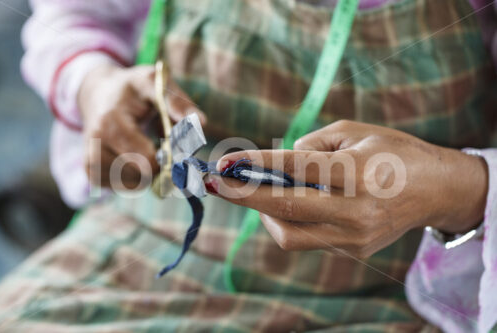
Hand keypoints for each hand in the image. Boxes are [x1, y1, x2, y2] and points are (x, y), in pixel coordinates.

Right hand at [78, 64, 205, 189]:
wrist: (96, 93)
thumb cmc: (131, 89)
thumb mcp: (154, 83)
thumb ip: (177, 101)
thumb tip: (202, 121)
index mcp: (110, 123)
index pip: (147, 160)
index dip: (167, 157)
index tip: (171, 143)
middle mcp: (95, 146)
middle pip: (142, 176)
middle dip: (158, 165)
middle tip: (158, 145)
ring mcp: (90, 162)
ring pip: (133, 185)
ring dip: (146, 171)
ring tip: (141, 147)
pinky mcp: (91, 174)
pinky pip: (123, 187)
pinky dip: (134, 176)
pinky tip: (130, 156)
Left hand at [206, 120, 487, 257]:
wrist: (436, 189)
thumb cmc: (393, 151)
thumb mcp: (355, 132)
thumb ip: (311, 146)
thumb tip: (277, 163)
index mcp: (357, 171)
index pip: (295, 169)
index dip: (255, 166)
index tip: (225, 164)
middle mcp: (355, 209)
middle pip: (284, 209)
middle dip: (244, 197)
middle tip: (218, 185)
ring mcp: (354, 235)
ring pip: (289, 235)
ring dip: (264, 214)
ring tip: (259, 193)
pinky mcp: (355, 250)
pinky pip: (307, 239)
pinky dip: (288, 221)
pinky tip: (289, 204)